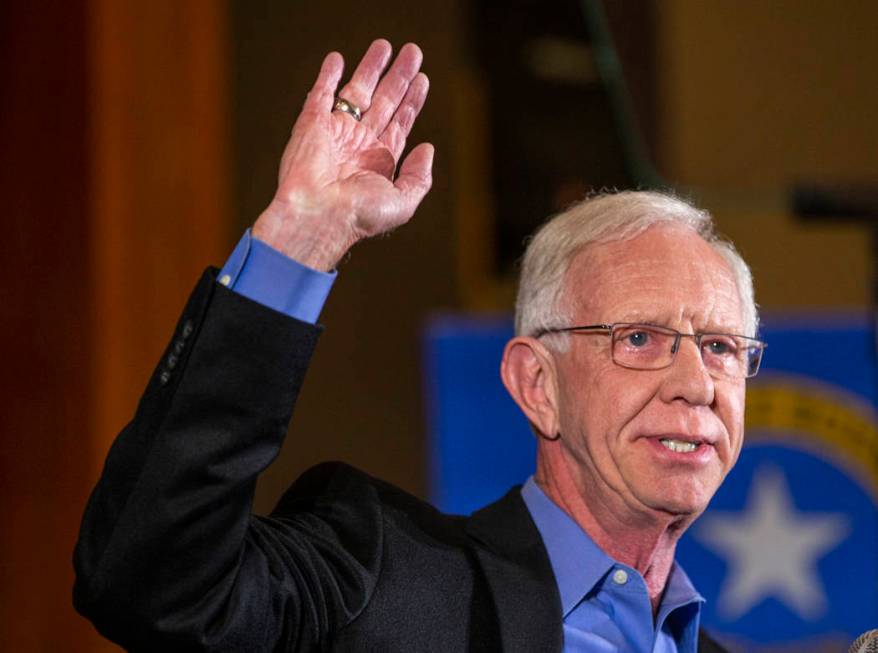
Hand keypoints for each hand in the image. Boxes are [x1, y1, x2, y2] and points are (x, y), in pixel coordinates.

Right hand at [252, 39, 433, 270]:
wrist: (318, 215)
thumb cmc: (358, 216)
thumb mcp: (403, 203)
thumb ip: (419, 177)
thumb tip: (428, 148)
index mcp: (379, 161)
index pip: (400, 122)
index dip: (412, 100)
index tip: (423, 79)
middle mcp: (359, 144)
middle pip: (384, 101)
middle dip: (399, 76)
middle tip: (413, 52)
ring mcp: (336, 132)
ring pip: (356, 92)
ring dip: (370, 68)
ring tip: (385, 46)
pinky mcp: (312, 124)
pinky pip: (321, 94)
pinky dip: (328, 76)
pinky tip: (337, 59)